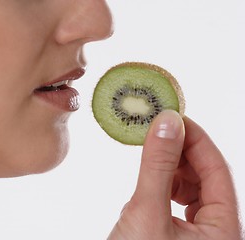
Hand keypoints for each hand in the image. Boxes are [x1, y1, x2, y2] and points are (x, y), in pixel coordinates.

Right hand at [108, 110, 242, 239]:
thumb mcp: (147, 211)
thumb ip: (158, 166)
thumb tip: (167, 122)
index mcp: (223, 231)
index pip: (218, 170)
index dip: (196, 139)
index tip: (173, 118)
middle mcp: (215, 233)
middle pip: (206, 178)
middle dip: (182, 152)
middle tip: (158, 131)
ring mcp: (196, 236)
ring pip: (191, 188)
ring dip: (171, 168)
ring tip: (151, 153)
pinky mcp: (176, 235)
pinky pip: (176, 201)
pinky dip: (162, 185)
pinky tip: (148, 180)